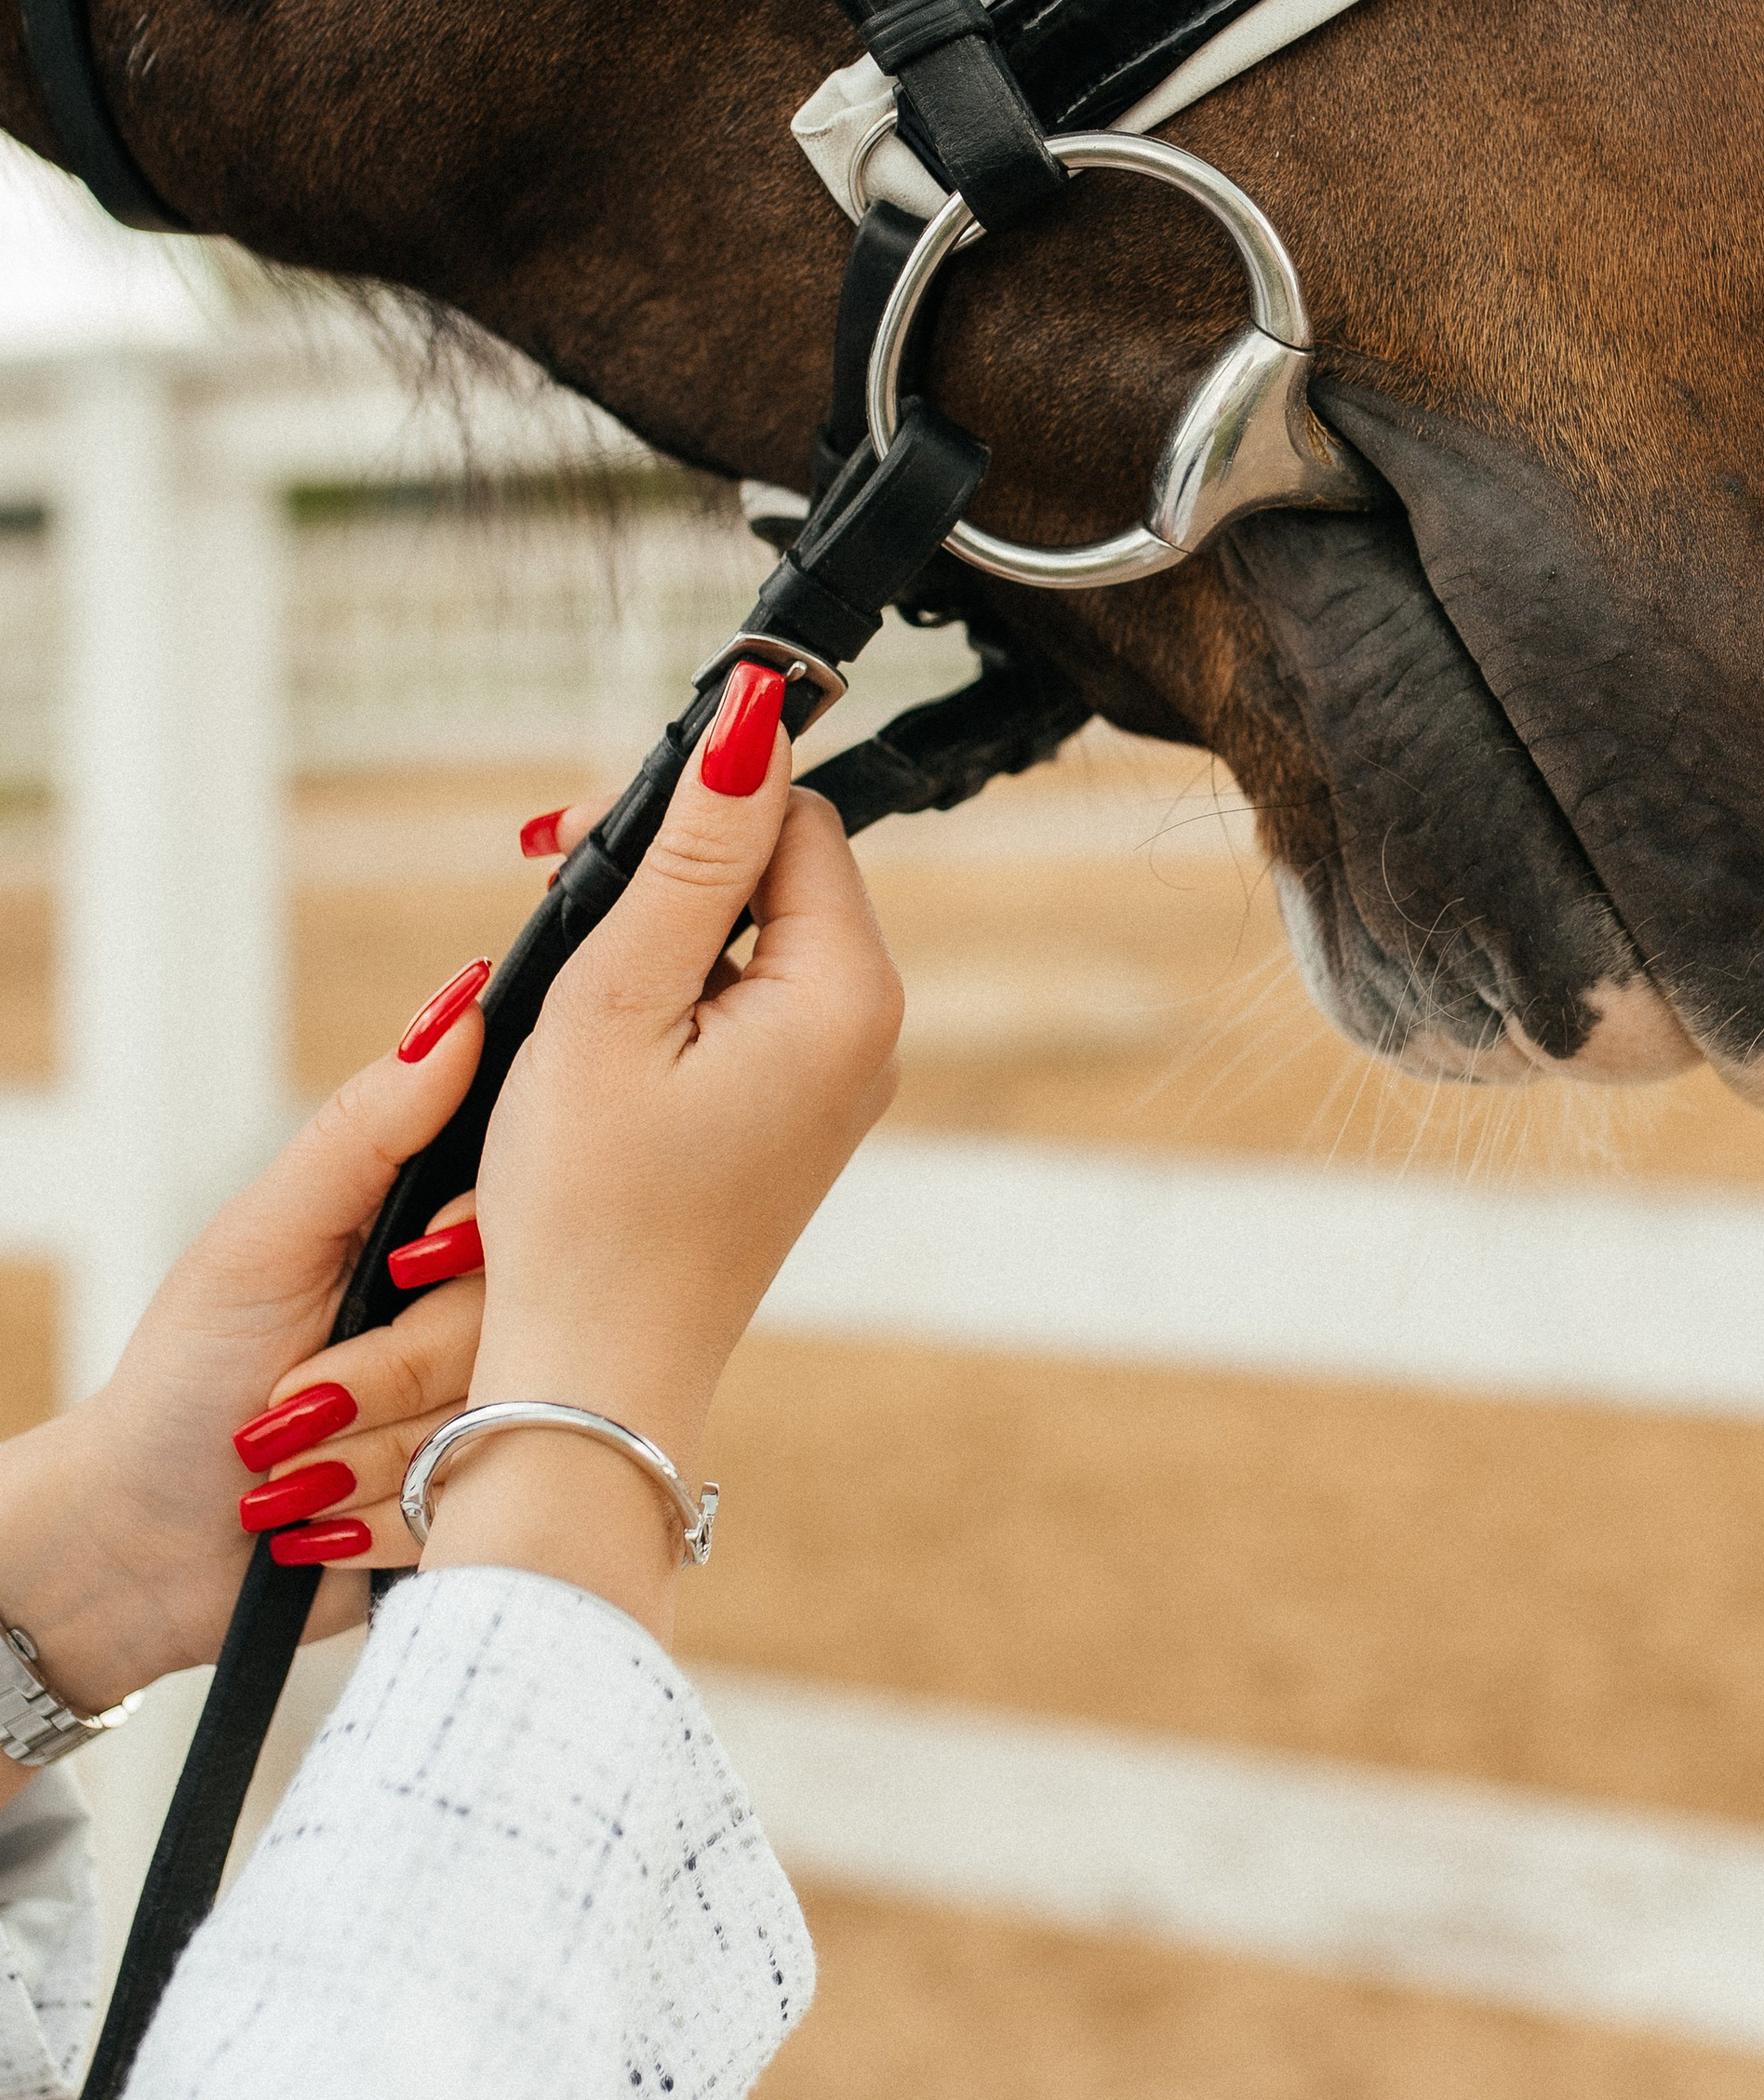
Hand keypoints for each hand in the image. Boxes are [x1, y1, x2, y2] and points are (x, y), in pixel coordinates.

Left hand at [0, 974, 492, 1774]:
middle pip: (512, 1317)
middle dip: (384, 1372)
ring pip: (498, 1416)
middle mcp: (477, 1310)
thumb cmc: (185, 1375)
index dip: (464, 1239)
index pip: (525, 1197)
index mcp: (435, 1225)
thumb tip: (458, 1010)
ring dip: (371, 1454)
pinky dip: (389, 1517)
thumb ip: (367, 1128)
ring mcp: (484, 1409)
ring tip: (294, 1469)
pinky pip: (484, 1502)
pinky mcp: (479, 1500)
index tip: (396, 1270)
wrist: (140, 1543)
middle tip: (294, 1396)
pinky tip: (327, 1521)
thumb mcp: (264, 1236)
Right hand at [422, 666, 901, 1645]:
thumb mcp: (619, 1000)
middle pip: (778, 872)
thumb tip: (753, 717)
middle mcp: (869, 1032)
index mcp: (848, 992)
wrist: (592, 1381)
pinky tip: (604, 1053)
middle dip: (672, 873)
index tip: (574, 845)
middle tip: (559, 913)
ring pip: (752, 941)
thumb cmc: (588, 1207)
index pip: (794, 817)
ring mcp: (838, 1082)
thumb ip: (690, 851)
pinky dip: (673, 1004)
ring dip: (662, 940)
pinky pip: (744, 1009)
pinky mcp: (796, 1120)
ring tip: (575, 1004)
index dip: (689, 808)